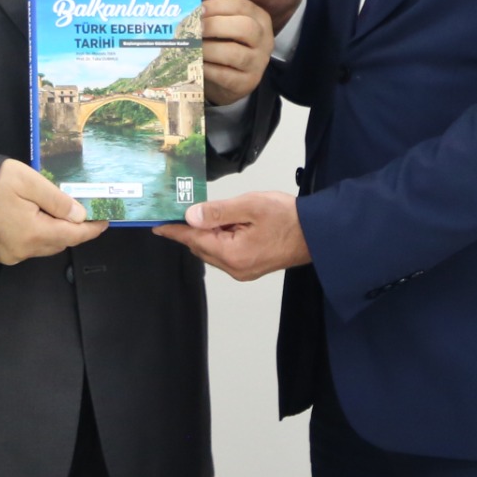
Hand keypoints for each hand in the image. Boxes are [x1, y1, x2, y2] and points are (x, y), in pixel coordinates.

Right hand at [0, 157, 107, 264]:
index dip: (90, 229)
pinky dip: (35, 234)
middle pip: (58, 243)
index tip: (104, 221)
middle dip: (71, 228)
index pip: (72, 236)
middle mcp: (21, 251)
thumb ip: (57, 200)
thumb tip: (80, 215)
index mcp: (32, 234)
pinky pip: (25, 246)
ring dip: (52, 231)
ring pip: (42, 245)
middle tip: (79, 208)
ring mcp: (7, 254)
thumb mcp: (28, 181)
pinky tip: (31, 216)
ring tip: (53, 209)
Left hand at [156, 190, 309, 280]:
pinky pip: (226, 254)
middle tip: (185, 209)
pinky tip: (228, 225)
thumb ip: (217, 212)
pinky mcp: (252, 267)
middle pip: (201, 247)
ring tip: (213, 213)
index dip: (174, 230)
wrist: (318, 233)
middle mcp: (235, 268)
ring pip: (213, 250)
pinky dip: (220, 239)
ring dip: (208, 233)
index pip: (193, 240)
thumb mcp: (250, 206)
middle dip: (192, 229)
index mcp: (232, 254)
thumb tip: (190, 216)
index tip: (157, 225)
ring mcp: (244, 270)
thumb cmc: (288, 217)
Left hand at [199, 0, 272, 104]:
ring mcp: (257, 63)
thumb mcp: (223, 26)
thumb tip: (185, 6)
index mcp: (259, 19)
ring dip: (206, 49)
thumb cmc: (223, 45)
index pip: (242, 6)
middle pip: (245, 28)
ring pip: (233, 53)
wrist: (230, 81)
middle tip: (193, 29)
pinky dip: (206, 68)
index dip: (217, 6)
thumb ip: (210, 14)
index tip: (197, 10)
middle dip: (214, 26)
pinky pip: (224, 75)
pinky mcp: (247, 83)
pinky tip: (194, 63)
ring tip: (189, 47)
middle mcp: (264, 40)